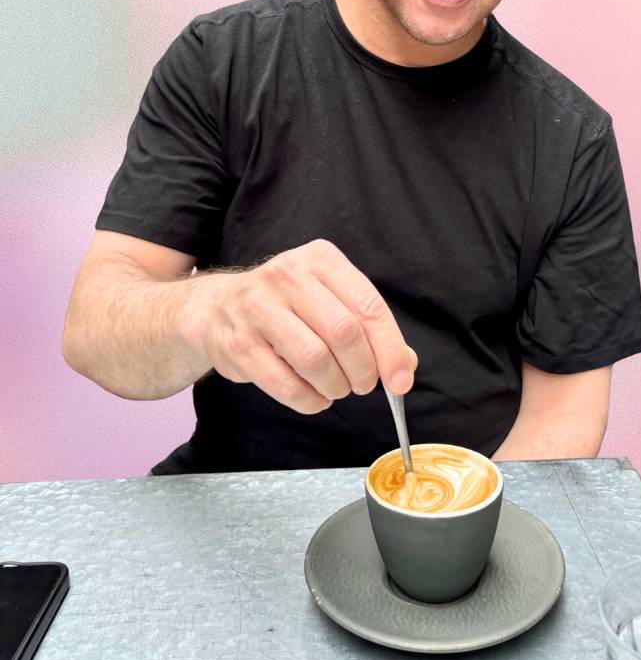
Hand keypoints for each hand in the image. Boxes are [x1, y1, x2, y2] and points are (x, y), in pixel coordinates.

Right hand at [186, 239, 417, 413]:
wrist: (216, 308)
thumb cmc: (287, 305)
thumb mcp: (330, 298)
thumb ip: (368, 327)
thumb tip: (405, 365)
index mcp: (321, 259)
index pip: (368, 306)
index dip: (390, 348)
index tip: (401, 379)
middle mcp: (288, 275)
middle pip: (344, 333)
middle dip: (363, 370)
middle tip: (364, 385)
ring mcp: (258, 307)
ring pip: (315, 359)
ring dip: (335, 386)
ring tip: (337, 389)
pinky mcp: (238, 342)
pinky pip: (285, 383)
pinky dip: (308, 400)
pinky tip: (314, 398)